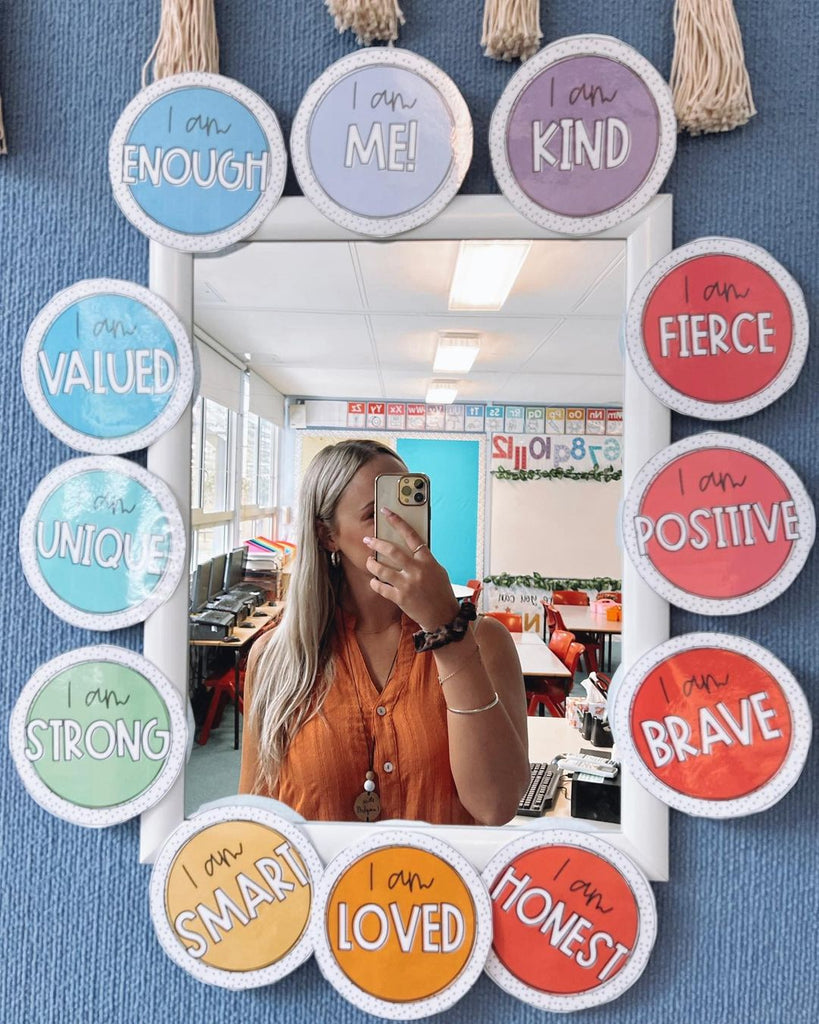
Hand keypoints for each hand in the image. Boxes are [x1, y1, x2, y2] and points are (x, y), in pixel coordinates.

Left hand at [363, 508, 459, 629]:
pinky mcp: (400, 598)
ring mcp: (407, 585)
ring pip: (381, 569)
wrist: (444, 617)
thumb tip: (408, 549)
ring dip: (371, 564)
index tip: (386, 513)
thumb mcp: (437, 571)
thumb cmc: (441, 593)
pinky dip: (374, 582)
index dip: (398, 522)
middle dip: (376, 543)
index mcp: (427, 560)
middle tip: (368, 540)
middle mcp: (417, 570)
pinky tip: (374, 580)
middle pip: (392, 551)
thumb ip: (423, 560)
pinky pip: (380, 587)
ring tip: (368, 561)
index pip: (411, 535)